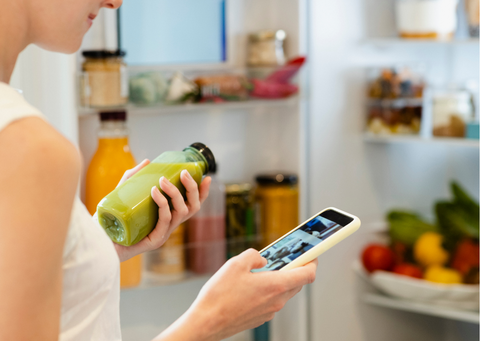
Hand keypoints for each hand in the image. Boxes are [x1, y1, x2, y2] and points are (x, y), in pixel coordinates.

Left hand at [113, 159, 211, 261]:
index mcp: (168, 217)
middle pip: (192, 208)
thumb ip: (134, 177)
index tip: (206, 177)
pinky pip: (165, 220)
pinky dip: (163, 204)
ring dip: (174, 193)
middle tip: (184, 173)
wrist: (98, 240)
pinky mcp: (154, 240)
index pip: (192, 204)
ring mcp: (163, 234)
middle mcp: (169, 226)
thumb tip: (148, 161)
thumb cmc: (111, 219)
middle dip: (192, 188)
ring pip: (181, 212)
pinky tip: (154, 192)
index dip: (202, 192)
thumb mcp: (124, 193)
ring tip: (162, 180)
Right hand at [155, 249, 317, 340]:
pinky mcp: (260, 317)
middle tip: (286, 257)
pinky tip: (253, 284)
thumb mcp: (236, 263)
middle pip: (297, 283)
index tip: (312, 253)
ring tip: (265, 269)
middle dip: (295, 268)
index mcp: (276, 285)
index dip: (312, 261)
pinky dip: (269, 290)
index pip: (307, 274)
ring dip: (280, 279)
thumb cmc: (219, 296)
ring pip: (284, 292)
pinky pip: (272, 301)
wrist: (207, 322)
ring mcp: (269, 311)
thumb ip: (254, 255)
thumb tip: (262, 259)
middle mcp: (277, 300)